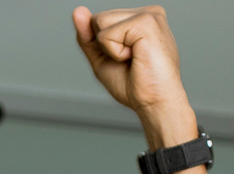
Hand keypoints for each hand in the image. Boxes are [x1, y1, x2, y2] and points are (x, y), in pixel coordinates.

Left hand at [74, 7, 194, 144]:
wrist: (155, 102)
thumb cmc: (135, 84)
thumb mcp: (103, 58)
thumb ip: (88, 36)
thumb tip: (78, 11)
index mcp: (140, 18)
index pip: (99, 21)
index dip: (101, 46)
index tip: (125, 59)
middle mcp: (147, 12)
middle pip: (98, 19)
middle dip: (104, 46)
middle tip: (130, 60)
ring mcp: (149, 14)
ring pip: (100, 22)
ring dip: (110, 49)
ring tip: (134, 58)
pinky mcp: (147, 21)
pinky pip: (106, 34)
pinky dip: (114, 52)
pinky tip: (136, 57)